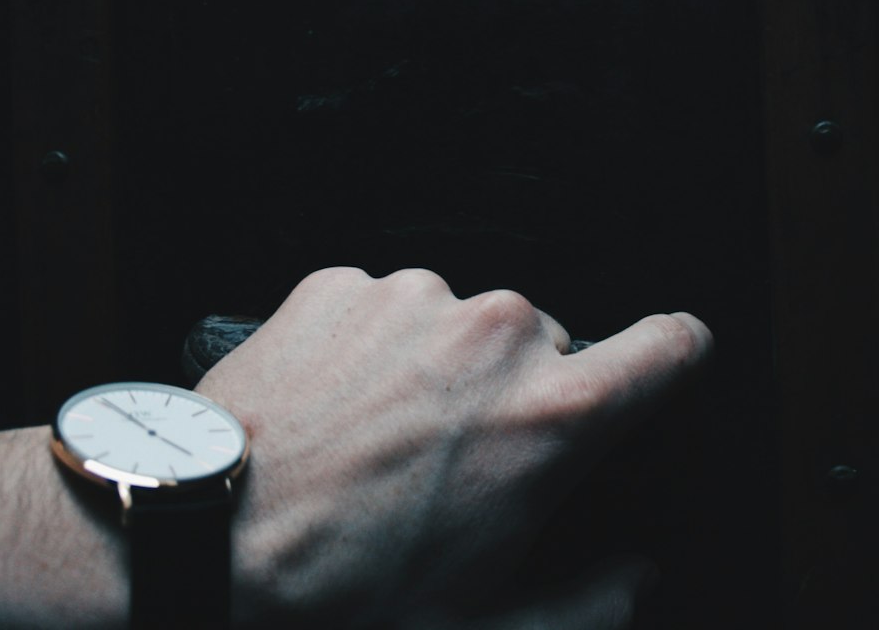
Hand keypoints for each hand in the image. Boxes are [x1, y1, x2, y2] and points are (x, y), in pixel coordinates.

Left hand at [195, 267, 712, 628]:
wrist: (206, 536)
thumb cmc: (341, 585)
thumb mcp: (493, 615)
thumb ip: (599, 591)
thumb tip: (641, 565)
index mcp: (552, 414)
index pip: (670, 345)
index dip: (672, 357)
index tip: (658, 364)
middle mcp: (495, 335)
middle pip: (546, 344)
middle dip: (514, 392)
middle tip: (452, 457)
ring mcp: (415, 298)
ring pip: (461, 324)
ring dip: (438, 368)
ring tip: (378, 438)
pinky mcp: (345, 281)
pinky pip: (387, 307)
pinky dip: (372, 348)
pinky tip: (336, 408)